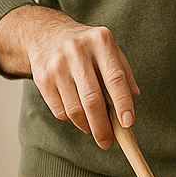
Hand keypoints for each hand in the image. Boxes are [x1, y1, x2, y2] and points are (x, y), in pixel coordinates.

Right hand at [0, 5, 140, 149]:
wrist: (46, 34)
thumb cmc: (86, 46)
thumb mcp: (108, 48)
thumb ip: (123, 71)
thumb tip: (133, 98)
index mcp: (100, 41)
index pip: (115, 78)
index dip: (123, 103)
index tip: (128, 124)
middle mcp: (77, 51)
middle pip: (92, 99)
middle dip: (102, 127)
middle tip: (108, 142)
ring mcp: (57, 65)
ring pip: (75, 109)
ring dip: (87, 126)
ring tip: (94, 128)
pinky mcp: (42, 78)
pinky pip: (60, 111)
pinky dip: (72, 120)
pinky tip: (77, 115)